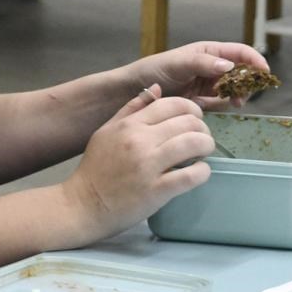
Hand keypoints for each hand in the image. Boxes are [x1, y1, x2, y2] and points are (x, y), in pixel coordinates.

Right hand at [59, 85, 212, 241]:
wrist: (85, 203)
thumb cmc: (96, 167)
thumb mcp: (106, 131)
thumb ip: (131, 109)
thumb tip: (157, 88)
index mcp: (129, 125)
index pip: (171, 104)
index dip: (191, 109)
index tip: (194, 120)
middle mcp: (140, 141)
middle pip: (188, 122)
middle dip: (202, 128)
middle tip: (201, 138)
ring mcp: (149, 166)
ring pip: (194, 144)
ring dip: (206, 146)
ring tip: (203, 153)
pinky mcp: (158, 190)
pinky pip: (192, 175)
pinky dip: (203, 171)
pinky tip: (199, 172)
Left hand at [130, 40, 272, 110]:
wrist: (135, 91)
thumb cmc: (154, 70)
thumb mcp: (177, 63)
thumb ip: (202, 63)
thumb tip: (229, 66)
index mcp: (209, 51)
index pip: (240, 52)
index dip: (255, 60)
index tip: (264, 72)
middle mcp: (212, 66)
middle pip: (242, 73)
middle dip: (247, 83)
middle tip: (243, 95)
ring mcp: (209, 83)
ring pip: (235, 89)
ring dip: (236, 95)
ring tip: (232, 102)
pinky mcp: (204, 100)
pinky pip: (222, 102)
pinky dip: (223, 105)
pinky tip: (212, 106)